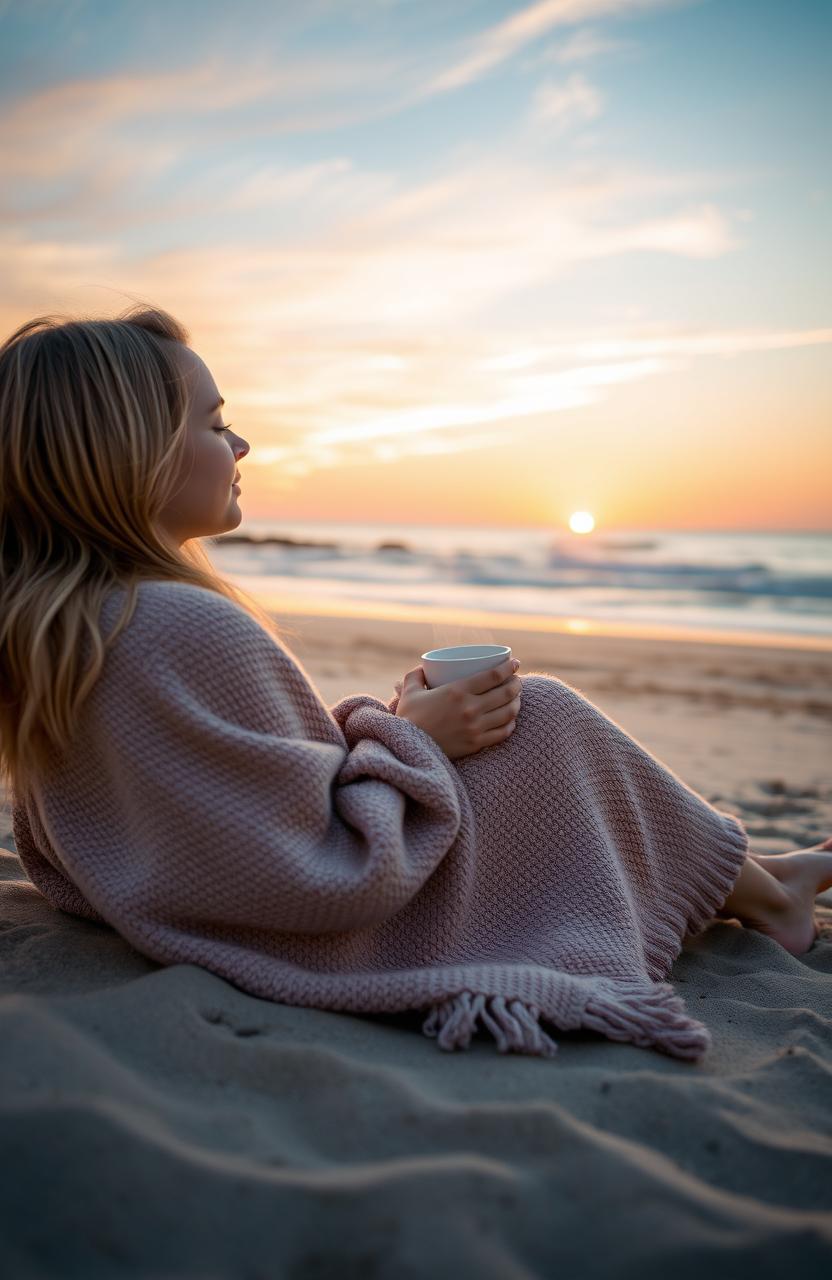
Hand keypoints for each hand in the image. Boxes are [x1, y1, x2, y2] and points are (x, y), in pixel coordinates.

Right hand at [394, 657, 522, 759]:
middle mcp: (470, 708)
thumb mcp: (409, 692)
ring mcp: (475, 728)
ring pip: (508, 712)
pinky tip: (510, 719)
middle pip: (505, 692)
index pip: (493, 676)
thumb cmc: (408, 719)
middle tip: (516, 680)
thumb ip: (416, 676)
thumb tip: (423, 668)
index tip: (515, 663)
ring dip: (517, 702)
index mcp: (457, 691)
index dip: (508, 667)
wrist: (407, 750)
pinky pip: (503, 733)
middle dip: (516, 684)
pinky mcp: (476, 744)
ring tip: (516, 698)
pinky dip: (511, 724)